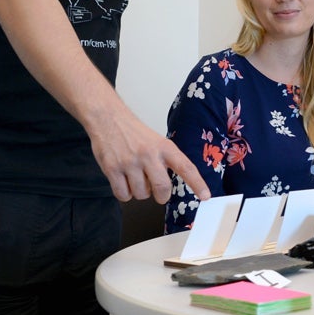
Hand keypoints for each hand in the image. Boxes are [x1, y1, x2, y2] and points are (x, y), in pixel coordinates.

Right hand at [86, 111, 210, 203]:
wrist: (108, 118)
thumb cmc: (134, 132)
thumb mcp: (157, 141)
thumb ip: (166, 160)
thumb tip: (173, 184)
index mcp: (165, 147)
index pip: (186, 167)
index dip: (197, 183)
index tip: (205, 196)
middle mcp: (149, 154)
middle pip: (163, 189)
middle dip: (161, 196)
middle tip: (157, 192)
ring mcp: (130, 162)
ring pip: (141, 194)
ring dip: (139, 192)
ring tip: (135, 177)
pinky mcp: (112, 169)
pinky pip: (123, 195)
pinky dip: (124, 193)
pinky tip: (123, 181)